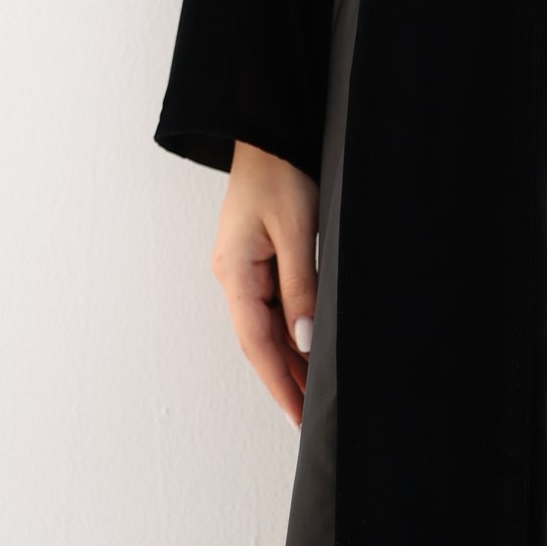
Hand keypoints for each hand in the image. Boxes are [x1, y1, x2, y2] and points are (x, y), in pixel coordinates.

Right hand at [211, 143, 319, 425]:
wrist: (269, 129)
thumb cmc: (281, 171)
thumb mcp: (295, 228)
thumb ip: (299, 285)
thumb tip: (305, 341)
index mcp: (234, 273)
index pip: (257, 343)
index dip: (279, 382)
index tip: (298, 415)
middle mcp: (232, 276)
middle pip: (258, 342)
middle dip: (284, 379)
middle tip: (311, 416)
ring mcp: (242, 268)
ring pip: (265, 327)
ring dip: (288, 358)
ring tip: (314, 392)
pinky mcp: (256, 257)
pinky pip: (271, 305)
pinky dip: (289, 330)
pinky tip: (307, 347)